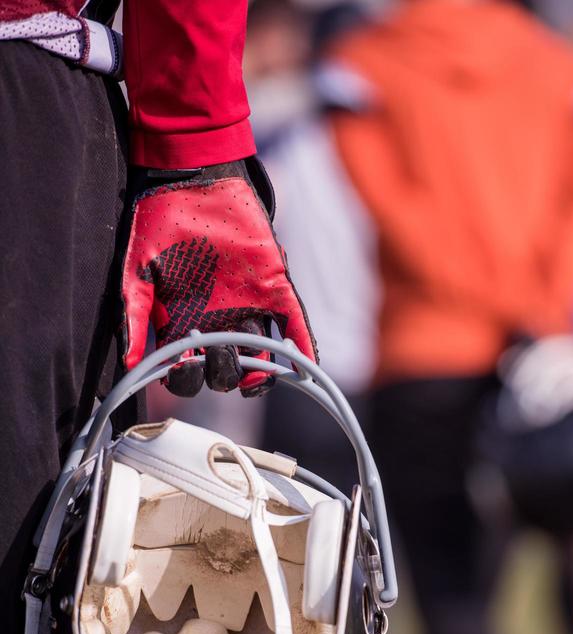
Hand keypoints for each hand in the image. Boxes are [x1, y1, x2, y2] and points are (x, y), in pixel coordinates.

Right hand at [120, 158, 317, 396]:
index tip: (181, 371)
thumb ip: (134, 317)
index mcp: (183, 324)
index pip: (188, 371)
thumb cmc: (158, 224)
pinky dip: (302, 346)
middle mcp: (217, 322)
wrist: (192, 179)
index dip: (186, 380)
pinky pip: (293, 323)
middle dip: (221, 375)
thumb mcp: (138, 272)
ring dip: (259, 373)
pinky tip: (304, 365)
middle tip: (214, 359)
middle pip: (225, 370)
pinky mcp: (275, 287)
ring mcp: (248, 307)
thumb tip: (132, 364)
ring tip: (254, 376)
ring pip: (261, 356)